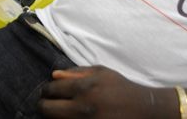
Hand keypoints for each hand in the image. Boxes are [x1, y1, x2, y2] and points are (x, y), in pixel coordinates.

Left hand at [39, 66, 161, 117]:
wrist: (141, 109)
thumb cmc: (120, 87)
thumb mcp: (101, 73)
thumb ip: (76, 72)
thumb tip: (54, 75)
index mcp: (84, 88)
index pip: (51, 89)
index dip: (46, 90)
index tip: (48, 91)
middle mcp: (82, 107)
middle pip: (47, 109)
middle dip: (44, 104)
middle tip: (49, 103)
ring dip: (53, 115)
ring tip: (61, 110)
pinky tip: (71, 116)